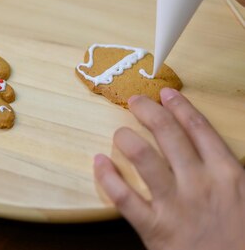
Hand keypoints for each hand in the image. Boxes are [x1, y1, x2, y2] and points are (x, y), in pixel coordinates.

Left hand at [94, 89, 244, 249]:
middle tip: (135, 101)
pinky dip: (107, 176)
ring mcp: (175, 204)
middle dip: (147, 111)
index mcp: (227, 174)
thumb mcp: (243, 198)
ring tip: (120, 133)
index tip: (165, 94)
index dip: (179, 107)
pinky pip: (123, 196)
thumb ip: (225, 173)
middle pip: (167, 133)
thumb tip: (205, 148)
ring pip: (142, 156)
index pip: (198, 128)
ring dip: (126, 138)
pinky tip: (99, 162)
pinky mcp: (154, 228)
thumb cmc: (240, 238)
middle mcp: (199, 183)